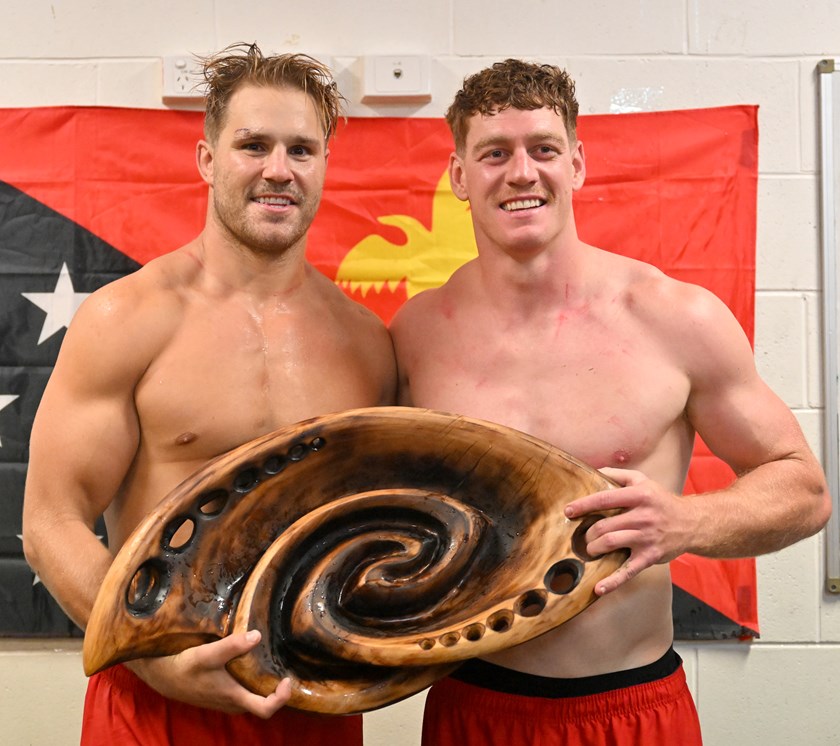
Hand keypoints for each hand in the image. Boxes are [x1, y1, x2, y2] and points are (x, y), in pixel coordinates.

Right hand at [125, 630, 290, 717]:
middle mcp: (232, 702)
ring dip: (263, 685)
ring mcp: (225, 700)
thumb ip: (232, 646)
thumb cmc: (183, 667)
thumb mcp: (207, 654)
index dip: (282, 698)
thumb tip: (257, 636)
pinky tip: (250, 662)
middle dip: (275, 689)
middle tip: (284, 667)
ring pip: (252, 697)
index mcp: (234, 697)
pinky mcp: (219, 693)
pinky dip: (250, 681)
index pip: (266, 709)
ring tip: (272, 662)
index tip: (287, 679)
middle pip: (262, 703)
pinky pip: (242, 692)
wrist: (161, 675)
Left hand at [564, 467, 695, 596]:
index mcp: (639, 495)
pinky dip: (612, 581)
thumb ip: (618, 474)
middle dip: (587, 532)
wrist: (692, 523)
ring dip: (594, 548)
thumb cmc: (661, 500)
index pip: (605, 499)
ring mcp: (646, 538)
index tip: (568, 511)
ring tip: (590, 548)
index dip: (583, 505)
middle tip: (582, 535)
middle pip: (604, 525)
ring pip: (611, 543)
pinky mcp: (650, 557)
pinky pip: (628, 570)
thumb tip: (594, 471)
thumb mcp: (643, 481)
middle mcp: (642, 516)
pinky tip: (598, 589)